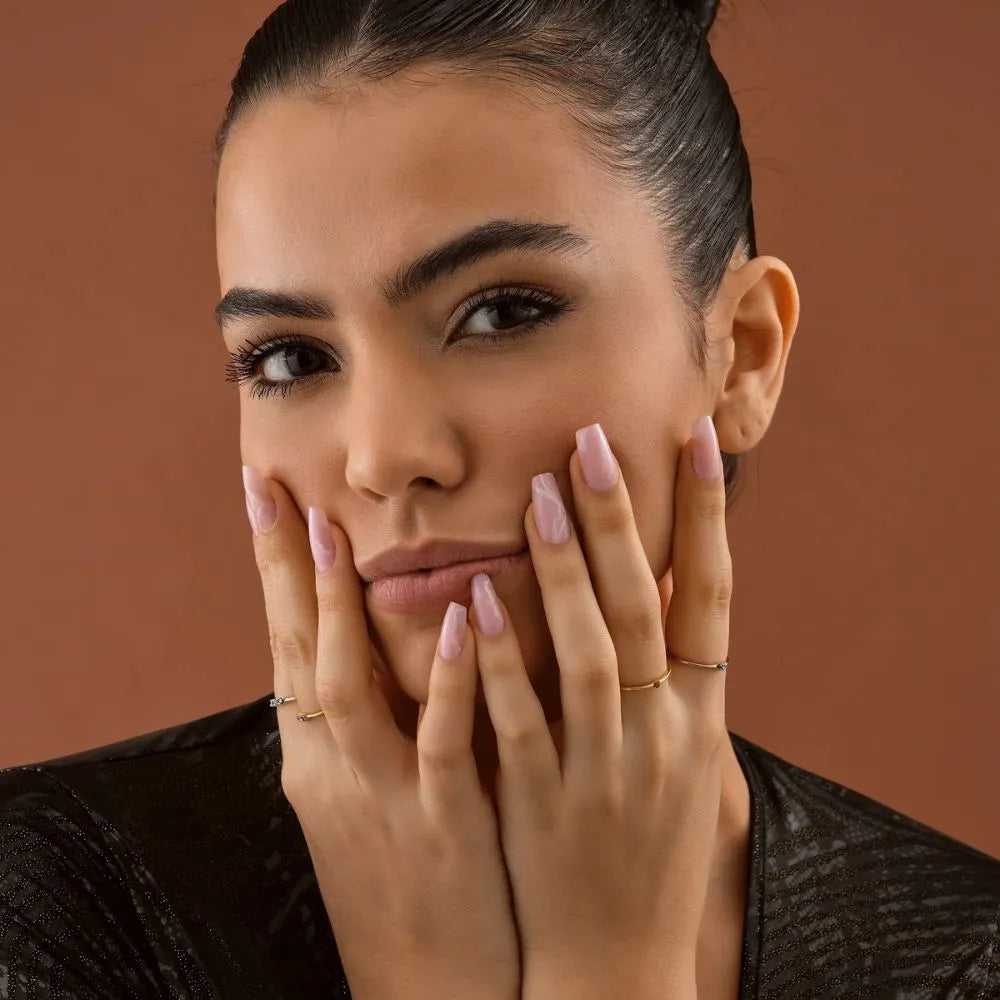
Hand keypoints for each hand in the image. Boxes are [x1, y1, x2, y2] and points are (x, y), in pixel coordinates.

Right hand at [242, 468, 520, 999]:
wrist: (431, 989)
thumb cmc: (406, 881)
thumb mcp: (366, 800)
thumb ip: (369, 721)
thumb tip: (371, 643)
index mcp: (318, 756)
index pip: (287, 645)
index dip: (275, 572)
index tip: (265, 497)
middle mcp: (333, 767)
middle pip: (297, 651)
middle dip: (281, 569)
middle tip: (271, 488)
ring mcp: (380, 795)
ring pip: (347, 686)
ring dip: (339, 607)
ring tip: (334, 532)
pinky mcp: (440, 825)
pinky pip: (438, 742)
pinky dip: (445, 680)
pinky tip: (461, 622)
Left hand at [466, 418, 730, 999]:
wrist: (620, 965)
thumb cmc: (652, 854)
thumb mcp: (688, 766)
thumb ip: (679, 683)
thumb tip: (669, 595)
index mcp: (702, 716)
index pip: (713, 594)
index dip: (708, 514)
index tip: (700, 437)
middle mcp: (663, 732)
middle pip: (644, 607)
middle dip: (622, 519)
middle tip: (593, 439)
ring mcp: (605, 767)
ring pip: (588, 652)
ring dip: (565, 571)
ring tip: (540, 494)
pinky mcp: (542, 801)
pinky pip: (522, 719)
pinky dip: (503, 660)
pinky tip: (479, 601)